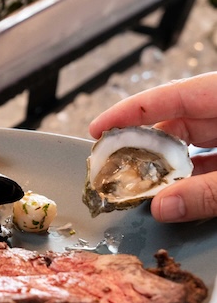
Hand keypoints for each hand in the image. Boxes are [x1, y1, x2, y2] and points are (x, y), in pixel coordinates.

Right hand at [89, 72, 216, 222]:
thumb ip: (207, 192)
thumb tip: (162, 208)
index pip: (168, 95)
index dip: (128, 111)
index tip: (97, 128)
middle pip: (176, 121)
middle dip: (144, 145)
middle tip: (115, 166)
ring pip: (193, 144)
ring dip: (168, 166)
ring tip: (141, 186)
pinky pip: (211, 160)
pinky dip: (192, 176)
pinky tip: (175, 193)